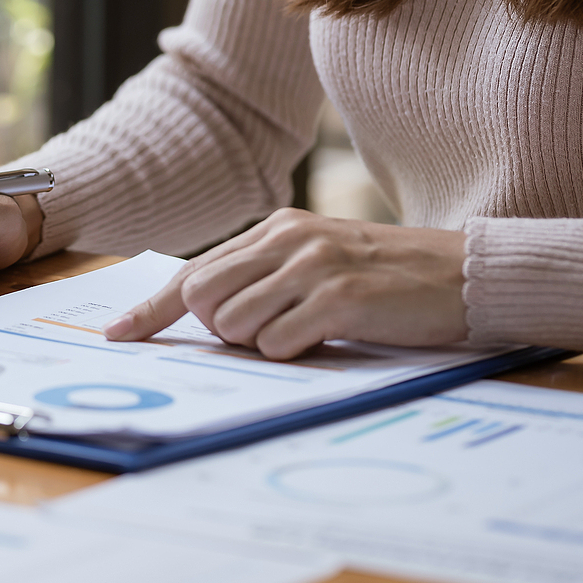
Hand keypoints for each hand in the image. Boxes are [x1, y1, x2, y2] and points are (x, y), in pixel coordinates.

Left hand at [102, 209, 468, 357]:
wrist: (465, 275)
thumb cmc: (387, 280)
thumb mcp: (317, 262)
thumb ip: (265, 277)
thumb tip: (207, 314)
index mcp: (276, 228)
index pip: (195, 271)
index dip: (152, 307)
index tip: (118, 334)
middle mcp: (287, 239)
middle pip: (202, 297)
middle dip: (217, 331)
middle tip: (266, 333)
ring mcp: (313, 264)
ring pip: (234, 324)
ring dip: (259, 344)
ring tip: (307, 332)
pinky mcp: (340, 296)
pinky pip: (277, 343)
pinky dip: (292, 353)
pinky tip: (329, 337)